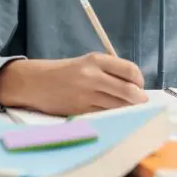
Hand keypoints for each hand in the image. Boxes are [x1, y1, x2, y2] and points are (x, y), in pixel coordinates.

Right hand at [0, 53, 147, 115]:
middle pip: (128, 91)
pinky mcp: (80, 111)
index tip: (139, 86)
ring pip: (118, 106)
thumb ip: (109, 71)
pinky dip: (113, 116)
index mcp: (96, 60)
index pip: (129, 70)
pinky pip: (105, 115)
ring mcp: (86, 95)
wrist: (35, 82)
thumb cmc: (64, 72)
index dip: (139, 80)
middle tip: (141, 102)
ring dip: (128, 110)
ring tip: (130, 109)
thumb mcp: (86, 63)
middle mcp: (92, 76)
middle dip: (139, 99)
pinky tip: (114, 115)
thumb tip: (135, 86)